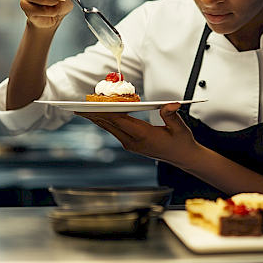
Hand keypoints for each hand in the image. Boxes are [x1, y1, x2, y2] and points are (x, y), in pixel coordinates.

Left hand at [78, 103, 200, 165]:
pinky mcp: (131, 144)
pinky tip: (98, 115)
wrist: (183, 158)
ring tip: (83, 109)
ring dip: (97, 118)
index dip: (106, 112)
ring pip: (110, 129)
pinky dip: (106, 121)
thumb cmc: (181, 143)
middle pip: (110, 125)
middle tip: (79, 106)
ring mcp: (131, 144)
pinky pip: (114, 131)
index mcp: (144, 136)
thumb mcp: (180, 128)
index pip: (121, 121)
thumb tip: (171, 104)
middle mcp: (134, 142)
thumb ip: (172, 115)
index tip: (94, 104)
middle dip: (94, 115)